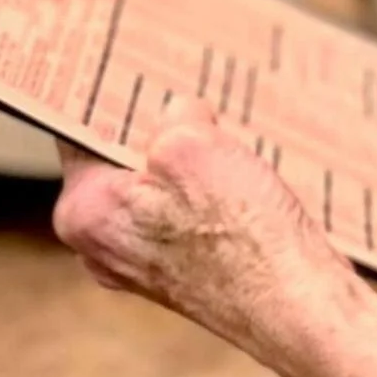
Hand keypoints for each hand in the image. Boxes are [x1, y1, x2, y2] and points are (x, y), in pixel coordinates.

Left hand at [53, 120, 356, 372]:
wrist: (298, 310)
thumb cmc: (243, 238)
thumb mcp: (197, 143)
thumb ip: (171, 116)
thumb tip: (176, 115)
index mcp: (85, 212)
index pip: (78, 132)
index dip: (108, 95)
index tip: (125, 66)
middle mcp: (100, 245)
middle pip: (117, 160)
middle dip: (154, 130)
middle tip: (190, 105)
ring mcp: (140, 265)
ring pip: (154, 186)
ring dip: (188, 163)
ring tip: (225, 149)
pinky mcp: (180, 274)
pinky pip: (181, 215)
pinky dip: (206, 194)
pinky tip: (240, 185)